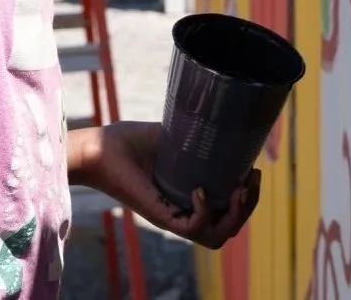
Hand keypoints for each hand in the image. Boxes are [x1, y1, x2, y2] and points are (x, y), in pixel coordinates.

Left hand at [68, 121, 259, 250]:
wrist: (98, 148)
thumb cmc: (126, 142)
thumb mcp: (170, 136)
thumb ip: (193, 133)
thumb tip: (219, 114)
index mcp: (189, 198)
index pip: (227, 213)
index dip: (247, 198)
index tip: (252, 171)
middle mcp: (183, 213)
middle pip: (229, 229)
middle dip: (249, 207)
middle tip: (250, 181)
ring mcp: (172, 217)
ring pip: (216, 236)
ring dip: (236, 215)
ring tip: (238, 190)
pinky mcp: (159, 216)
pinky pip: (192, 229)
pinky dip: (204, 212)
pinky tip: (200, 189)